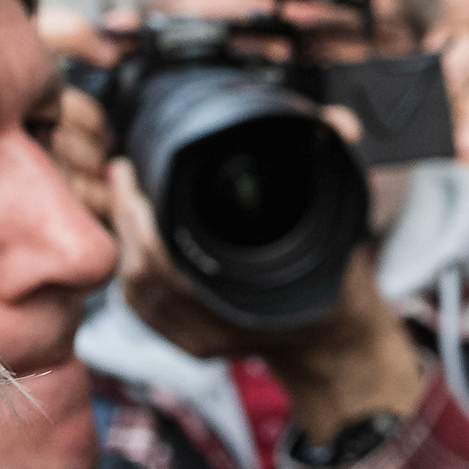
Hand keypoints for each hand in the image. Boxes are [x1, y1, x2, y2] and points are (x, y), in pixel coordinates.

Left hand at [106, 138, 425, 433]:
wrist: (334, 338)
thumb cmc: (337, 281)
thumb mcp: (346, 222)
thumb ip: (343, 167)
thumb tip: (338, 124)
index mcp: (258, 301)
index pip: (173, 268)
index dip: (144, 224)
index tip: (134, 176)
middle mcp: (224, 327)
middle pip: (144, 276)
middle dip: (125, 221)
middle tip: (121, 175)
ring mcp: (204, 340)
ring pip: (137, 294)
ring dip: (124, 244)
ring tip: (122, 199)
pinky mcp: (191, 344)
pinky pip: (142, 309)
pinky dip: (128, 270)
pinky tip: (128, 238)